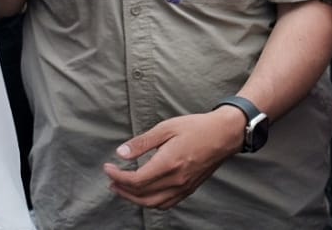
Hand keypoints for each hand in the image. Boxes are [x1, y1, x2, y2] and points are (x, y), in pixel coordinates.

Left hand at [103, 108, 244, 209]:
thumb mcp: (165, 128)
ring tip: (122, 189)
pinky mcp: (190, 189)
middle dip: (123, 190)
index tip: (107, 168)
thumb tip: (121, 153)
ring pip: (154, 203)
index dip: (118, 176)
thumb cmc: (195, 128)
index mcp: (168, 164)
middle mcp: (176, 180)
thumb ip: (142, 142)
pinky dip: (152, 203)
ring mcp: (184, 187)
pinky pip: (167, 203)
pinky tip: (144, 194)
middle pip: (142, 195)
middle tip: (110, 181)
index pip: (136, 180)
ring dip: (135, 199)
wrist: (224, 135)